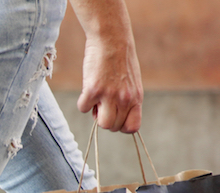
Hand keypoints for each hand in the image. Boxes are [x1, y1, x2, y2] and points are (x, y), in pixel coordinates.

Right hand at [69, 0, 143, 132]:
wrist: (111, 38)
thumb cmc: (120, 59)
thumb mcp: (130, 82)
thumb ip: (125, 99)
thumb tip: (110, 115)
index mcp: (136, 97)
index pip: (132, 127)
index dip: (121, 126)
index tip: (115, 116)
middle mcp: (124, 99)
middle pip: (113, 127)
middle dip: (105, 118)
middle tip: (102, 104)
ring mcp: (109, 95)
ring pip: (101, 124)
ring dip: (95, 114)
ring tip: (96, 99)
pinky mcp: (93, 89)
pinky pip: (83, 108)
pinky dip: (83, 102)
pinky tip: (88, 89)